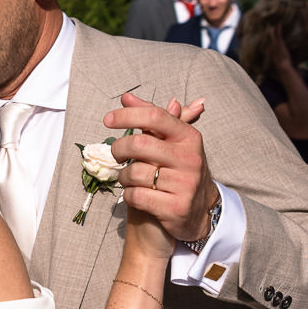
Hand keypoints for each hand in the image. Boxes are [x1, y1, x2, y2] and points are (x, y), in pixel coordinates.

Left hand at [105, 92, 214, 244]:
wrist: (198, 210)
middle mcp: (189, 159)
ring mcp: (184, 185)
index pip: (155, 117)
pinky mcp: (175, 208)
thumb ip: (151, 119)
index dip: (128, 115)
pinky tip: (135, 193)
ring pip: (134, 173)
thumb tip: (127, 98)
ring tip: (130, 178)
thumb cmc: (179, 170)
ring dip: (124, 176)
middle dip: (119, 149)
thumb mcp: (172, 142)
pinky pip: (136, 196)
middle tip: (116, 155)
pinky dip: (128, 195)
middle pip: (139, 144)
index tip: (108, 119)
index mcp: (188, 138)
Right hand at [264, 25, 293, 74]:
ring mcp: (275, 45)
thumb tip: (283, 62)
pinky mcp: (279, 43)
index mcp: (270, 52)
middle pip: (268, 38)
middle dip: (267, 32)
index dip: (267, 38)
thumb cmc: (282, 67)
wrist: (282, 67)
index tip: (267, 34)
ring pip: (271, 35)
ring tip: (272, 24)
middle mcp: (271, 47)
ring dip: (272, 29)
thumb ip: (280, 60)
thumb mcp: (280, 63)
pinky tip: (279, 24)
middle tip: (267, 26)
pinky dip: (278, 29)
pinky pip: (278, 34)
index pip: (268, 43)